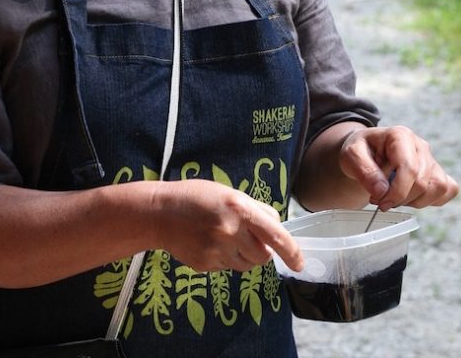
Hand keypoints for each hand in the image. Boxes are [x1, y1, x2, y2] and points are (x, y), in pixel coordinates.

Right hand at [154, 178, 303, 273]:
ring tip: (224, 237)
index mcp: (239, 208)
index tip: (300, 264)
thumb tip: (276, 226)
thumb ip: (254, 210)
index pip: (275, 235)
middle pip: (263, 256)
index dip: (292, 252)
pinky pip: (227, 267)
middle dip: (261, 250)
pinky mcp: (206, 265)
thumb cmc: (196, 197)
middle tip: (246, 236)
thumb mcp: (228, 193)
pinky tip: (208, 242)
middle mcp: (231, 231)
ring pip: (246, 264)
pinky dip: (224, 258)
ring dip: (244, 255)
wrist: (160, 213)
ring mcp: (218, 251)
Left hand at [338, 125, 458, 210]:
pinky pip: (449, 189)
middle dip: (401, 198)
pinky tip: (412, 197)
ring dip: (416, 201)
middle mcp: (420, 145)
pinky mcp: (437, 172)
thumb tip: (382, 190)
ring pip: (438, 187)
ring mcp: (431, 159)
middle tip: (380, 200)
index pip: (409, 168)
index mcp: (400, 135)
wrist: (366, 151)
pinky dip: (433, 200)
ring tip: (396, 197)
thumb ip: (364, 171)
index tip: (380, 202)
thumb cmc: (360, 151)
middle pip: (422, 182)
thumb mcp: (351, 156)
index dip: (397, 191)